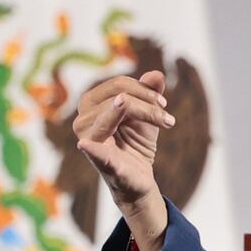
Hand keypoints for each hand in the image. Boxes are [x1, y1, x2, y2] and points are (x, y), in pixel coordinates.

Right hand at [74, 71, 173, 250]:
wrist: (139, 176)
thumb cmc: (136, 140)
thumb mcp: (147, 114)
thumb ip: (149, 93)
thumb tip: (156, 75)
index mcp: (91, 106)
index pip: (117, 85)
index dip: (142, 88)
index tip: (162, 103)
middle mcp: (83, 122)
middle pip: (119, 95)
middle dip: (148, 102)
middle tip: (167, 116)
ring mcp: (89, 142)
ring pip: (117, 112)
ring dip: (149, 114)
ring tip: (167, 121)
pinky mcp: (102, 163)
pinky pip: (95, 154)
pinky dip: (94, 149)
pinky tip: (87, 145)